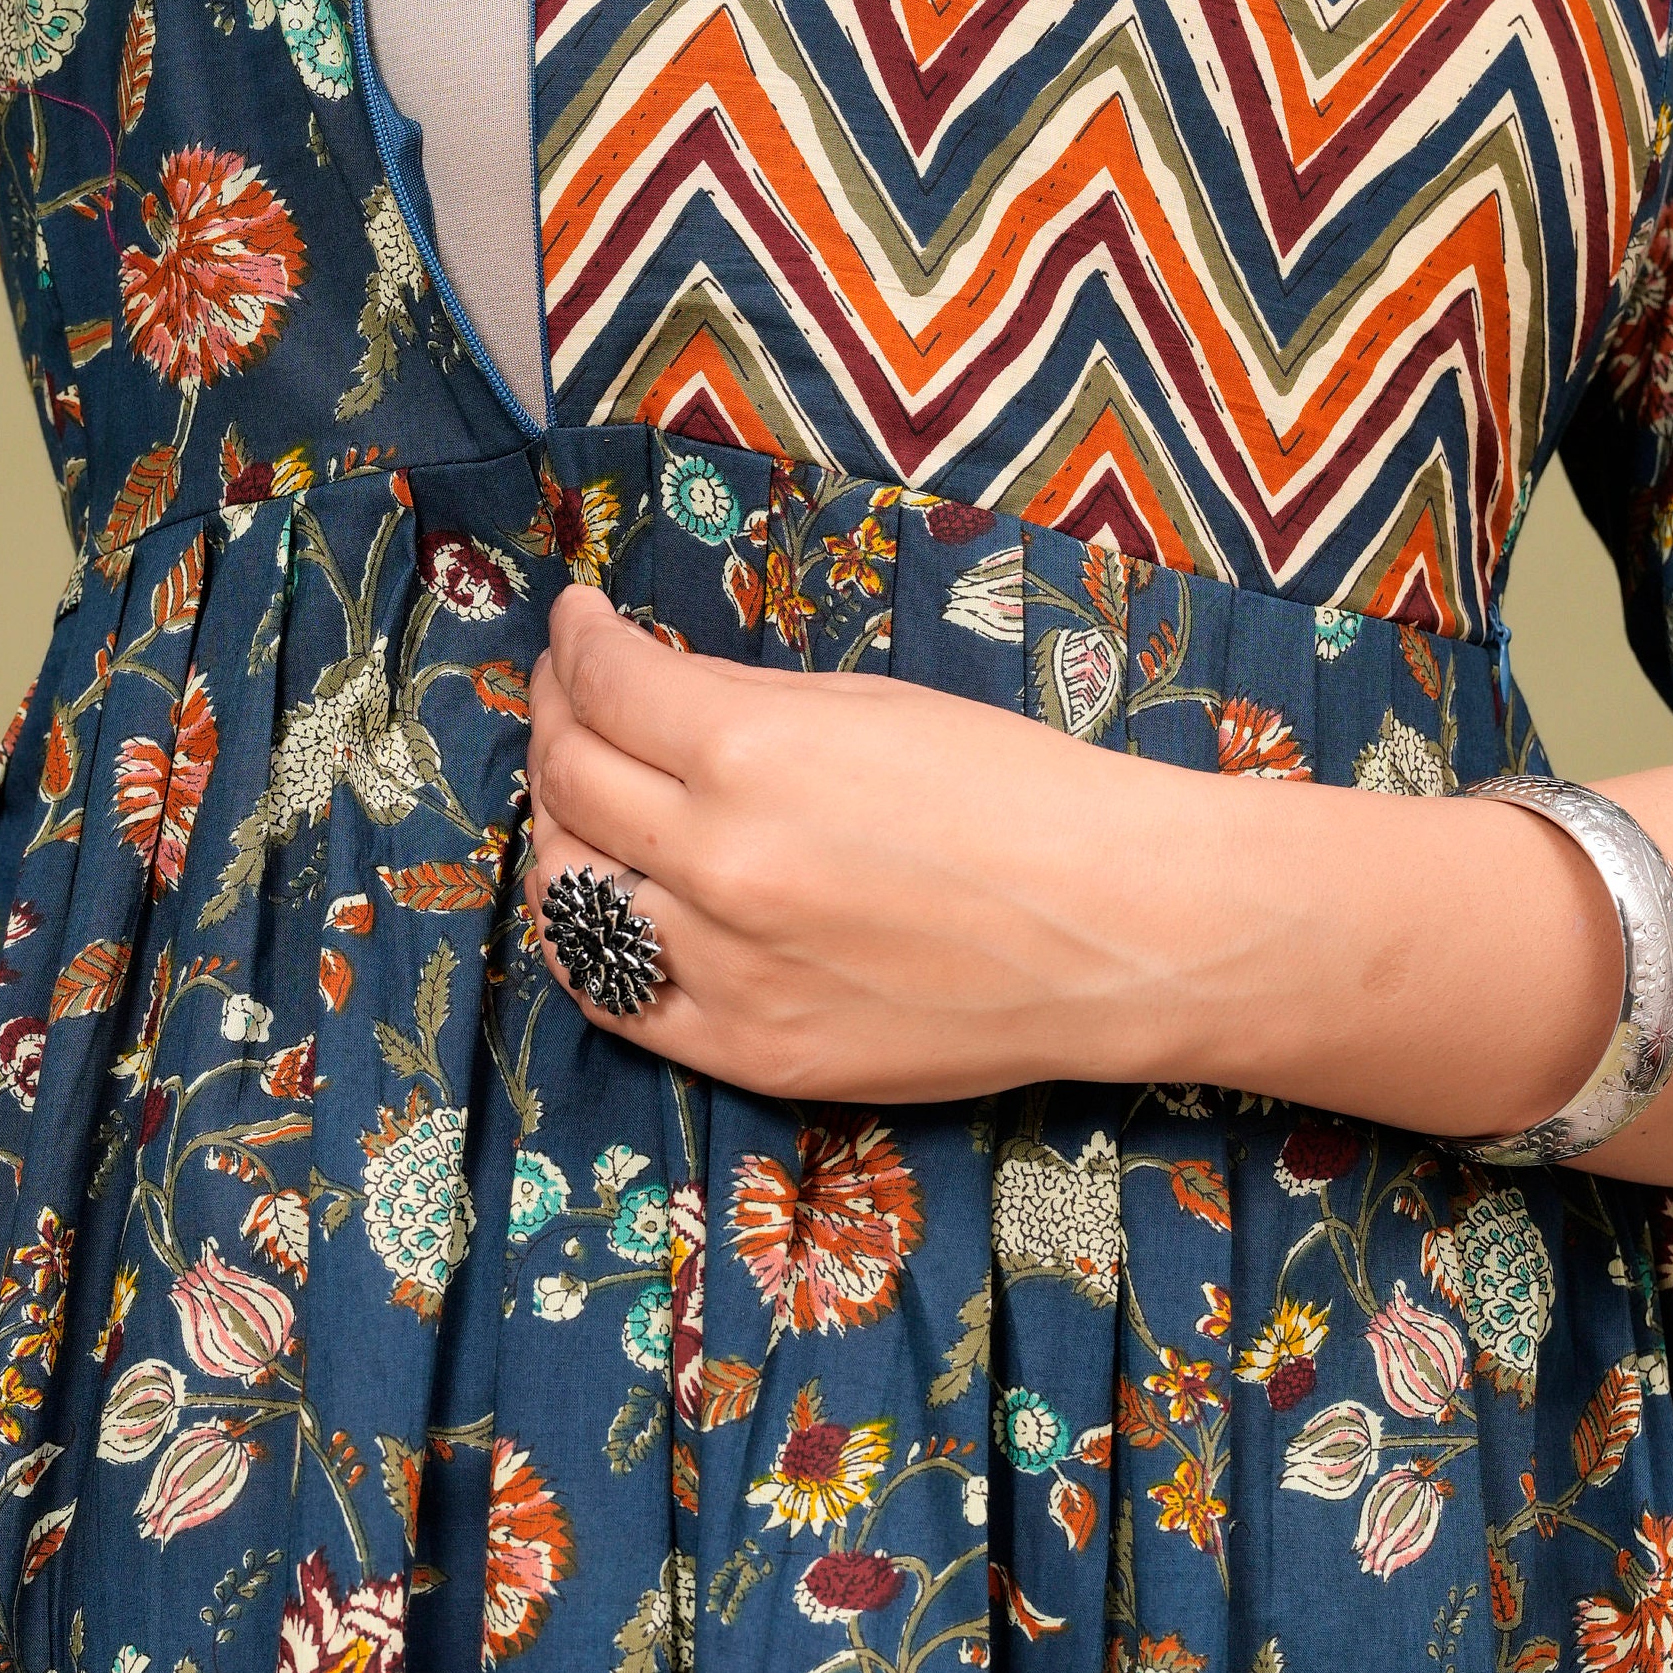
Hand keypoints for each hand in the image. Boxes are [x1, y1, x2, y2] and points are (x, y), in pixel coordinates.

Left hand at [525, 584, 1183, 1100]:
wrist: (1117, 930)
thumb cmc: (1015, 794)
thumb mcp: (870, 704)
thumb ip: (737, 697)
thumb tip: (642, 680)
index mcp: (751, 758)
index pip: (604, 686)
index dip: (575, 641)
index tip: (577, 620)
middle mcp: (719, 868)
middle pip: (569, 781)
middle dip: (556, 715)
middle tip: (570, 689)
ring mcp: (726, 972)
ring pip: (567, 890)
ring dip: (558, 824)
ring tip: (579, 789)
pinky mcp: (749, 1053)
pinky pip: (613, 996)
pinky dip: (584, 938)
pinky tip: (598, 894)